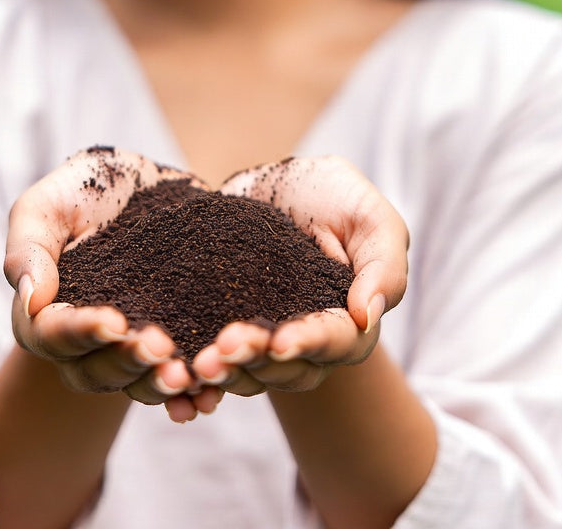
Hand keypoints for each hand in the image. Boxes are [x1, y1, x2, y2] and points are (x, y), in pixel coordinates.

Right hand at [4, 148, 221, 419]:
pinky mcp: (174, 341)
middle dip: (126, 363)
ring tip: (185, 374)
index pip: (53, 335)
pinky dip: (194, 392)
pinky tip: (209, 392)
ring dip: (159, 384)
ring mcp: (130, 346)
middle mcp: (86, 343)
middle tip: (158, 346)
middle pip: (96, 371)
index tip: (113, 321)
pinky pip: (181, 379)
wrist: (142, 186)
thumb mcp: (46, 206)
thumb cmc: (83, 191)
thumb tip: (30, 300)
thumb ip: (27, 249)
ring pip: (137, 383)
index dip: (81, 332)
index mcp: (46, 314)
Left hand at [191, 156, 408, 395]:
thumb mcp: (372, 217)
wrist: (280, 185)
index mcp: (350, 323)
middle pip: (288, 370)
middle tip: (224, 348)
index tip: (282, 342)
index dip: (310, 344)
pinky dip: (197, 375)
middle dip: (256, 362)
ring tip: (199, 363)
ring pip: (249, 373)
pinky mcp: (225, 328)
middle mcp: (307, 343)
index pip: (336, 344)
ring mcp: (265, 340)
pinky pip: (215, 361)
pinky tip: (177, 376)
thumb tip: (367, 315)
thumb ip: (383, 266)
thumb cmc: (337, 197)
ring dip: (225, 372)